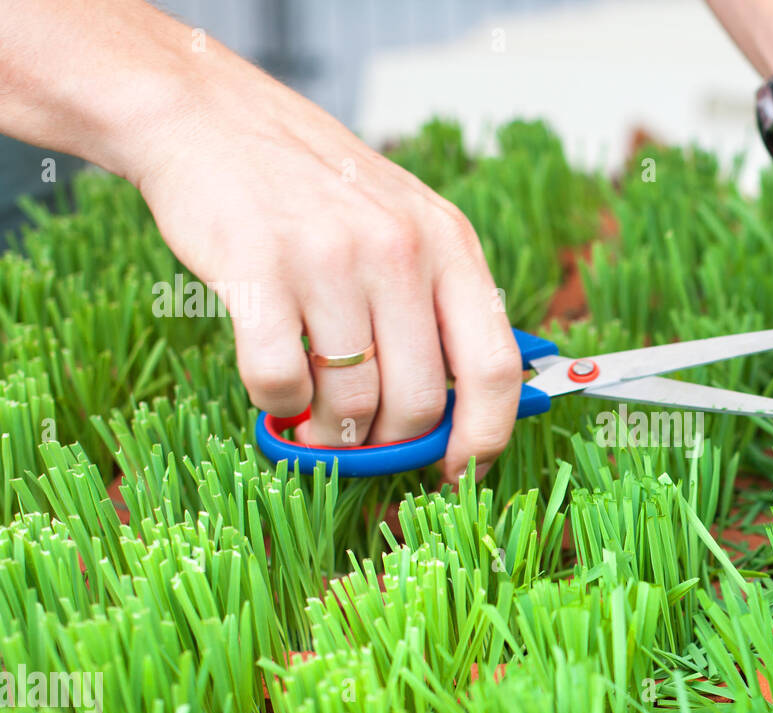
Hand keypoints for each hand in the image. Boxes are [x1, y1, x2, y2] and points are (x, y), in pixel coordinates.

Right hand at [129, 42, 520, 481]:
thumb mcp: (406, 222)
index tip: (459, 469)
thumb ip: (439, 302)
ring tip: (314, 416)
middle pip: (419, 402)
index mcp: (450, 244)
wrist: (209, 117)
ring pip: (351, 403)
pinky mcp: (257, 271)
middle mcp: (400, 250)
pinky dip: (277, 403)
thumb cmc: (314, 187)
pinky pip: (280, 382)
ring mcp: (330, 259)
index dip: (483, 437)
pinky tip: (277, 386)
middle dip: (390, 441)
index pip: (495, 367)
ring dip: (330, 432)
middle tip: (361, 438)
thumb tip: (465, 408)